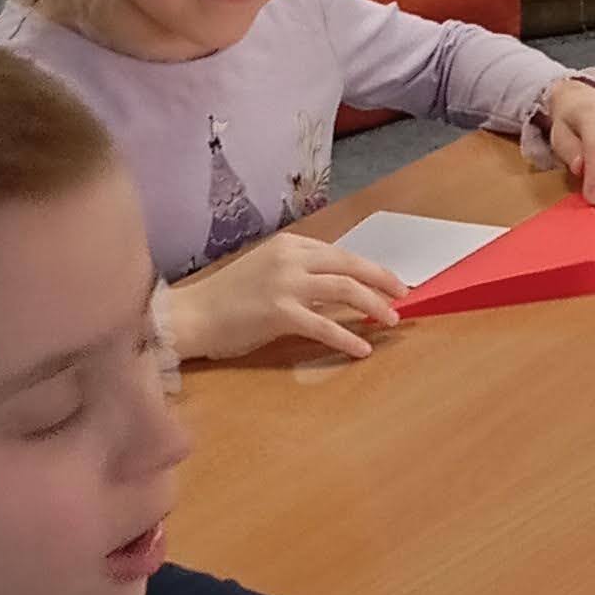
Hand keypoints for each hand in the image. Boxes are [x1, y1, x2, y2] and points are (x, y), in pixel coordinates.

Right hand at [165, 230, 404, 365]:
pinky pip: (325, 325)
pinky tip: (362, 349)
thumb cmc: (227, 299)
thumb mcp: (267, 272)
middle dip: (382, 280)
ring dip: (373, 306)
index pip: (341, 254)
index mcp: (289, 245)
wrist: (192, 315)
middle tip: (403, 295)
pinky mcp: (279, 312)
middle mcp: (291, 258)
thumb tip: (340, 289)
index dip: (369, 268)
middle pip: (350, 266)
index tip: (389, 281)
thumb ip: (301, 274)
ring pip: (345, 290)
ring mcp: (286, 283)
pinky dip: (347, 337)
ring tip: (390, 320)